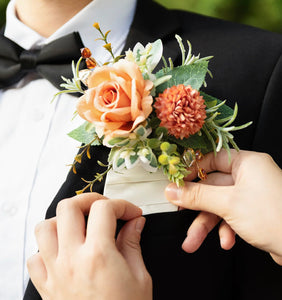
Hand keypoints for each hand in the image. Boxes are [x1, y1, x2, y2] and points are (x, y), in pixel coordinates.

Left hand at [27, 193, 151, 299]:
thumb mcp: (140, 278)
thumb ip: (133, 243)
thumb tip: (135, 223)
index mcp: (98, 255)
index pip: (104, 209)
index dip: (122, 205)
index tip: (131, 213)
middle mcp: (72, 260)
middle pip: (68, 208)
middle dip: (89, 200)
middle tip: (104, 208)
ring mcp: (55, 273)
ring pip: (44, 227)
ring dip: (63, 220)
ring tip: (80, 226)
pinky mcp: (46, 288)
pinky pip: (34, 259)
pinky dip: (46, 249)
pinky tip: (64, 252)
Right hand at [165, 150, 281, 264]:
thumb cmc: (276, 217)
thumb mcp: (229, 203)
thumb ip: (197, 196)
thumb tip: (174, 190)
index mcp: (247, 163)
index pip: (212, 159)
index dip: (193, 170)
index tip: (177, 181)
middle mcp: (249, 177)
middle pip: (212, 186)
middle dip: (197, 205)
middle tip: (180, 211)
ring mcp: (251, 196)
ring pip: (219, 205)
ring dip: (206, 223)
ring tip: (194, 240)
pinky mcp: (253, 213)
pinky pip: (230, 216)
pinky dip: (224, 229)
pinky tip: (226, 240)